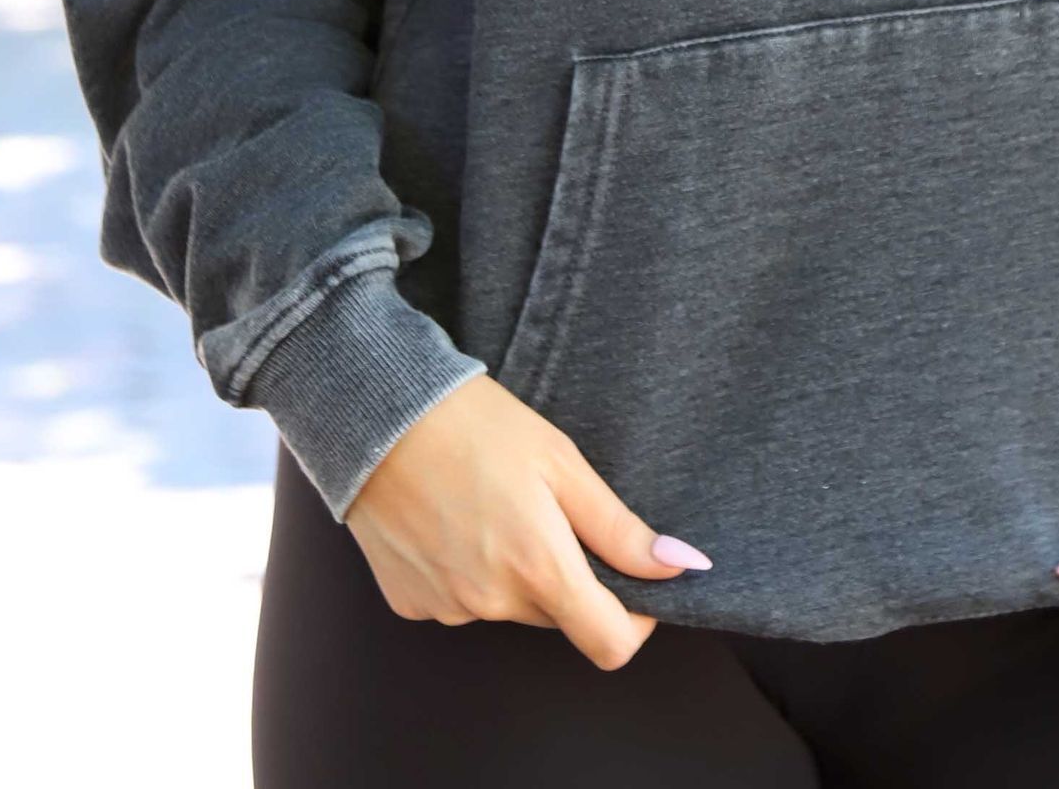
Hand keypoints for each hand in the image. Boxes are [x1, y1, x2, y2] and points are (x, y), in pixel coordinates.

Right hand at [345, 372, 712, 670]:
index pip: (610, 644)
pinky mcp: (409, 602)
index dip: (634, 620)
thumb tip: (680, 567)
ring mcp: (447, 608)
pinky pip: (460, 600)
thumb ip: (619, 528)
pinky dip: (467, 571)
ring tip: (491, 502)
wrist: (378, 413)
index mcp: (539, 569)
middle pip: (558, 616)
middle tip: (548, 508)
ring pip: (508, 606)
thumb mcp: (561, 462)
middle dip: (567, 575)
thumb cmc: (476, 425)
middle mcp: (492, 603)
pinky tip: (452, 518)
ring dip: (514, 571)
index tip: (633, 581)